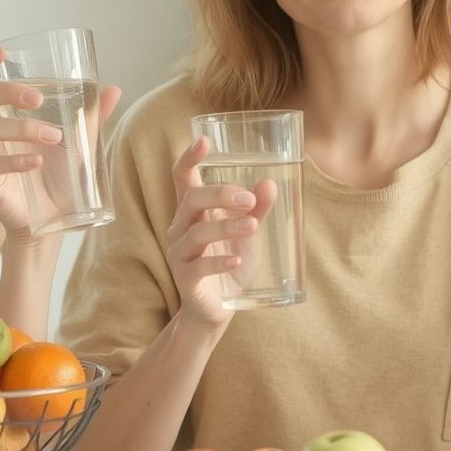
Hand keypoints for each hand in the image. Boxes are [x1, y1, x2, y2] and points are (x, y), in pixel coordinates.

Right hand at [0, 46, 120, 240]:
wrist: (54, 221)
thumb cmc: (60, 177)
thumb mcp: (79, 142)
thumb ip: (92, 116)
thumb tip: (114, 89)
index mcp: (0, 114)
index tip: (1, 53)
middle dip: (10, 90)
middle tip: (39, 99)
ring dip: (25, 128)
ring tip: (56, 138)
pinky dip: (15, 160)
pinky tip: (36, 162)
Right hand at [165, 137, 277, 329]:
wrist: (218, 309)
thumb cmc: (229, 262)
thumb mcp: (247, 233)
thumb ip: (257, 209)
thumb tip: (270, 184)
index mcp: (192, 211)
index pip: (182, 178)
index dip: (189, 158)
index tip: (203, 141)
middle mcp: (180, 228)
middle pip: (191, 199)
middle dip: (220, 194)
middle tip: (248, 199)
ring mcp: (180, 254)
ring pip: (196, 232)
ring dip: (226, 226)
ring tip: (252, 226)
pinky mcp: (186, 279)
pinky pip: (199, 267)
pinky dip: (219, 261)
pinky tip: (237, 259)